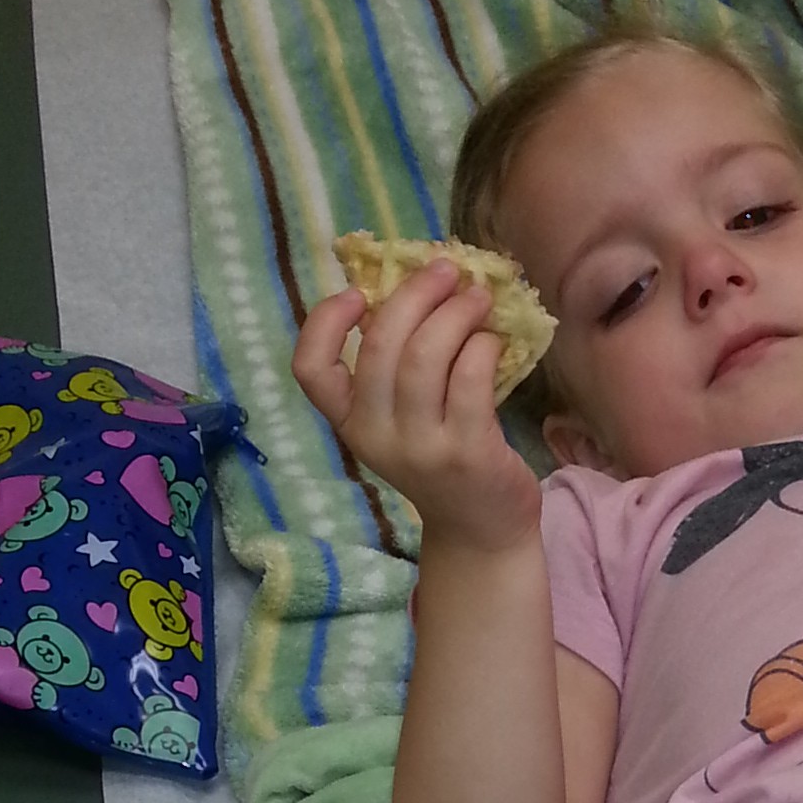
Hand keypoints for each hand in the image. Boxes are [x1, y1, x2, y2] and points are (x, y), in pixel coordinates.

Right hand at [292, 260, 540, 556]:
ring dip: (455, 313)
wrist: (480, 531)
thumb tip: (410, 283)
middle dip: (415, 294)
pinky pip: (469, 379)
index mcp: (349, 423)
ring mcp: (421, 447)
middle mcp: (376, 436)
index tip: (355, 294)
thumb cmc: (441, 459)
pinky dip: (482, 346)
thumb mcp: (400, 420)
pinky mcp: (468, 453)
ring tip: (477, 297)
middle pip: (381, 345)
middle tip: (445, 271)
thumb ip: (393, 367)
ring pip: (425, 356)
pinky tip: (492, 340)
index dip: (324, 322)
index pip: (310, 371)